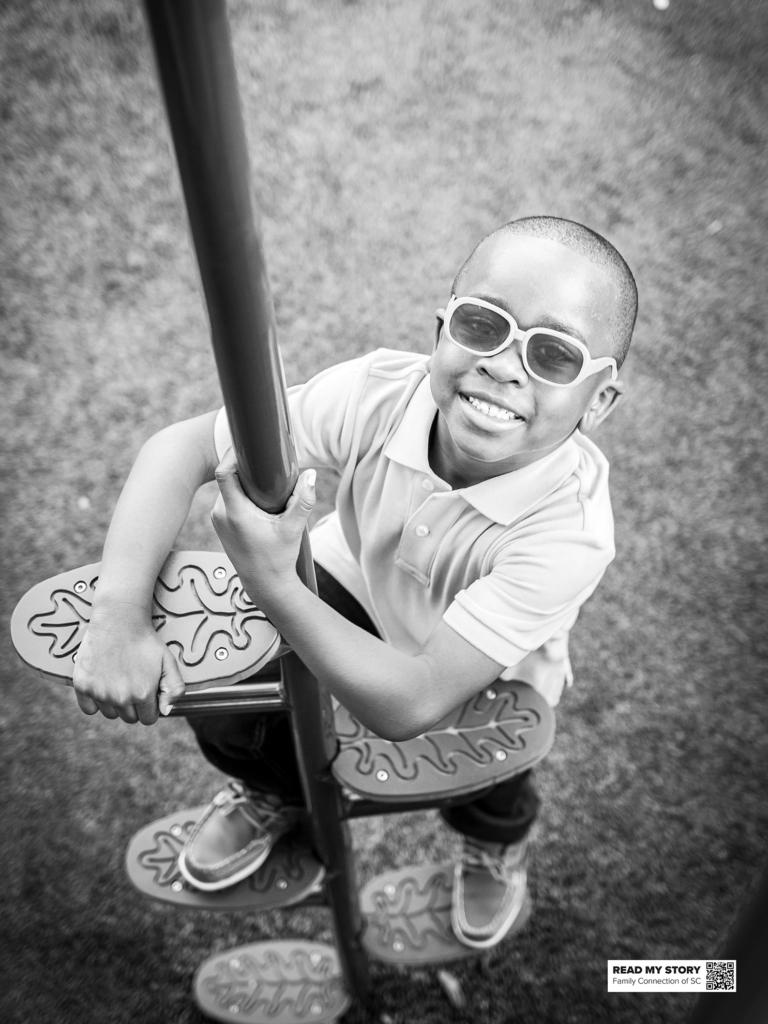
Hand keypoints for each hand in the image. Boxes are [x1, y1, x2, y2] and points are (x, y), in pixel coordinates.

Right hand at [73, 603, 184, 723]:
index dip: (150, 706)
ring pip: (110, 714)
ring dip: (115, 704)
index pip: (148, 718)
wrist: (118, 619)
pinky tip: (102, 685)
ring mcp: (100, 693)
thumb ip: (174, 688)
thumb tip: (165, 711)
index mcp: (143, 694)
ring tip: (118, 680)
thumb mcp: (168, 661)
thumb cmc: (146, 640)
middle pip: (129, 718)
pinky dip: (94, 702)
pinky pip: (89, 709)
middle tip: (133, 682)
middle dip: (134, 705)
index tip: (147, 691)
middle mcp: (120, 698)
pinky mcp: (82, 686)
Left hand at [211, 448, 315, 605]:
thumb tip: (310, 474)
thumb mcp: (293, 528)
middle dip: (246, 469)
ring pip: (229, 490)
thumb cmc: (278, 558)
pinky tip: (259, 498)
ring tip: (266, 483)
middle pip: (228, 478)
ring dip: (244, 483)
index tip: (249, 450)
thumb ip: (303, 500)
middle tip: (266, 465)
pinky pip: (229, 500)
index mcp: (235, 512)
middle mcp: (221, 514)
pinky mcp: (221, 525)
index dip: (233, 456)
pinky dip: (242, 495)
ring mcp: (218, 520)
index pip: (224, 473)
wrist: (266, 585)